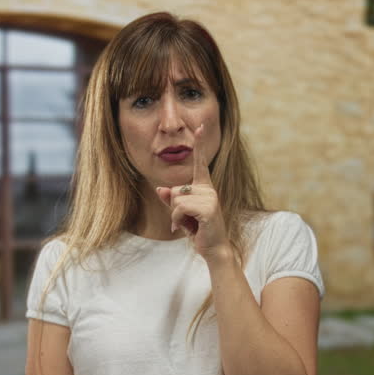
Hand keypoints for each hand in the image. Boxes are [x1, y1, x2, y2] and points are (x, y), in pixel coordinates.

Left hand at [155, 124, 230, 260]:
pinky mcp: (208, 209)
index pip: (200, 163)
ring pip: (176, 199)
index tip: (200, 126)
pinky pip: (180, 208)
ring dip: (176, 216)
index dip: (200, 145)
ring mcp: (210, 198)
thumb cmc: (199, 230)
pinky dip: (178, 220)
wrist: (213, 248)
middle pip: (175, 190)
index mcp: (204, 187)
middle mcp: (208, 189)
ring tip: (190, 224)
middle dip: (174, 207)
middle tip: (187, 220)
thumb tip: (160, 189)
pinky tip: (188, 229)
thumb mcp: (181, 213)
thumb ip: (170, 200)